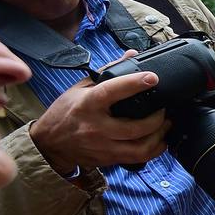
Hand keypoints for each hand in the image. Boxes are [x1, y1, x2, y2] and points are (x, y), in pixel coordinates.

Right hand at [29, 54, 169, 173]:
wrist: (49, 144)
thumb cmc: (65, 112)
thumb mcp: (80, 88)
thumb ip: (108, 71)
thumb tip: (132, 55)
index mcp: (87, 104)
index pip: (111, 92)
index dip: (133, 84)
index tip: (152, 78)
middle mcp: (96, 127)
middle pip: (135, 127)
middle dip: (157, 118)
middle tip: (164, 109)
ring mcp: (103, 146)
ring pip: (140, 147)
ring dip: (160, 136)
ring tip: (166, 125)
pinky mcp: (109, 159)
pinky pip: (138, 158)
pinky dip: (154, 150)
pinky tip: (159, 140)